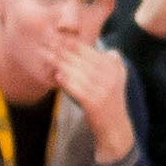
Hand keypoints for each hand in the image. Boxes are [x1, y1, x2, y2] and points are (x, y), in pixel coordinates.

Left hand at [54, 44, 135, 164]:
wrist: (114, 127)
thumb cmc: (111, 102)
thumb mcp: (119, 81)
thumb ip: (114, 64)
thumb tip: (109, 50)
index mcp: (114, 69)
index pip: (91, 52)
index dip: (74, 44)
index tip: (59, 38)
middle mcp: (110, 77)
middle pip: (82, 59)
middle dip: (63, 51)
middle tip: (47, 43)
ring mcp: (102, 90)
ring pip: (77, 71)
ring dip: (60, 63)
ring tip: (47, 56)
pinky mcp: (93, 102)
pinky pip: (76, 87)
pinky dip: (65, 80)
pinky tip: (57, 76)